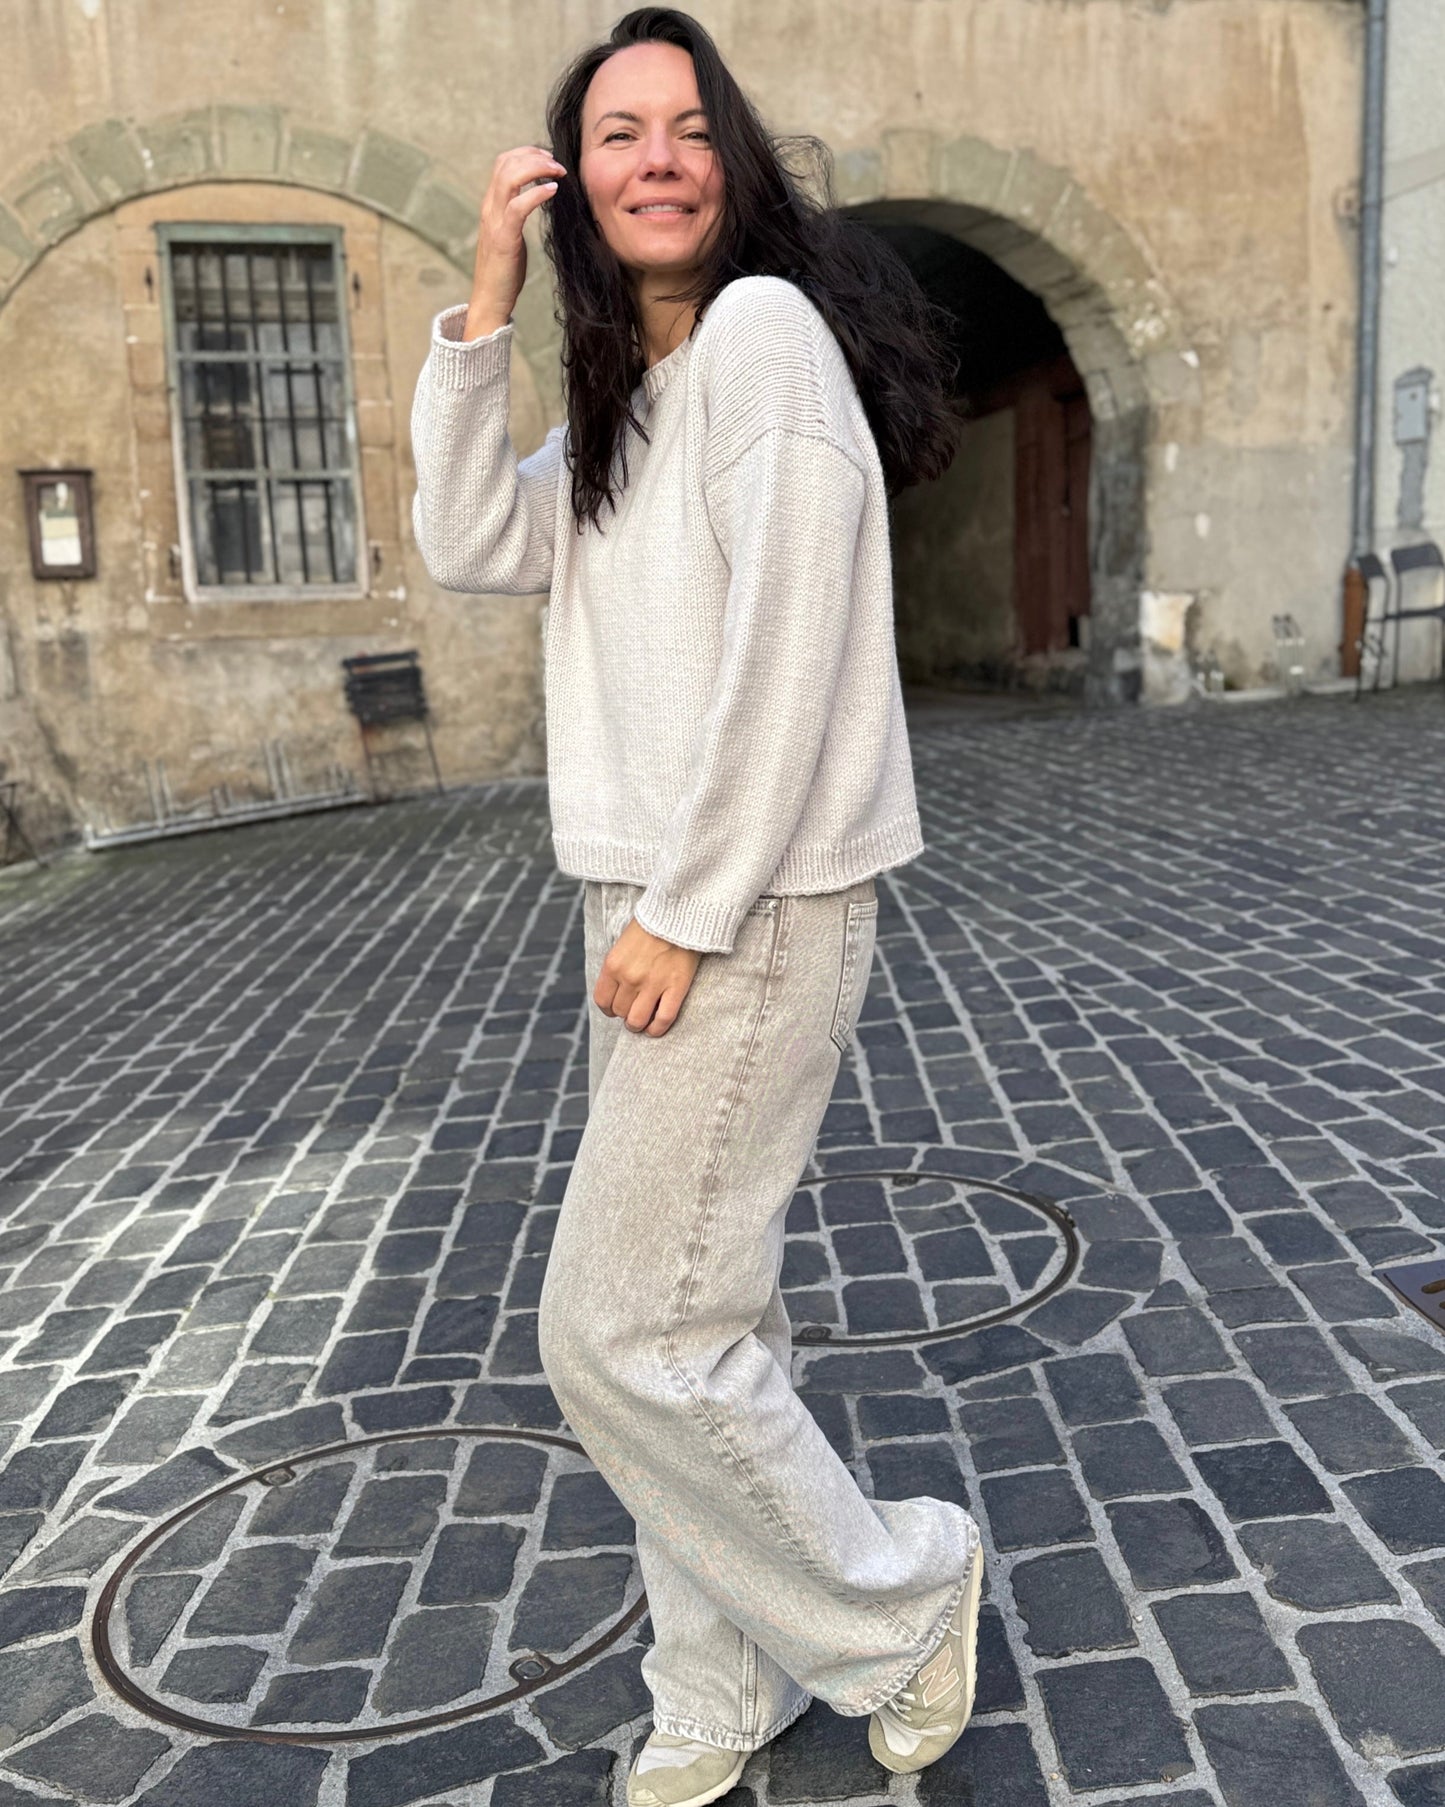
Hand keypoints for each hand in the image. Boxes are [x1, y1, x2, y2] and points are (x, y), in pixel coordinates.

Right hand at [463, 144, 566, 341]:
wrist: (490, 299)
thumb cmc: (505, 271)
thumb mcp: (510, 234)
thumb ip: (517, 214)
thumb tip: (536, 198)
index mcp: (491, 205)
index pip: (503, 163)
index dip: (526, 153)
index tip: (549, 158)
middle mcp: (489, 208)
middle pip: (506, 163)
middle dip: (534, 155)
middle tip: (558, 164)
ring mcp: (494, 222)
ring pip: (510, 178)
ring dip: (537, 168)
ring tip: (558, 173)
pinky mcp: (504, 238)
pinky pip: (518, 206)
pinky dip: (537, 194)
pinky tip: (553, 191)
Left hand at [594, 917, 702, 1036]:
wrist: (680, 913)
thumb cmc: (651, 925)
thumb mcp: (623, 943)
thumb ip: (617, 967)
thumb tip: (617, 992)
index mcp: (613, 965)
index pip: (602, 1000)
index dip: (609, 1009)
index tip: (616, 1008)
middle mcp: (629, 977)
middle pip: (620, 1012)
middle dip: (625, 1015)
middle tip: (634, 1011)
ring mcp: (652, 984)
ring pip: (638, 1020)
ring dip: (639, 1025)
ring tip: (643, 1022)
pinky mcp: (676, 987)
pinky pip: (663, 1019)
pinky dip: (658, 1029)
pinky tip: (656, 1028)